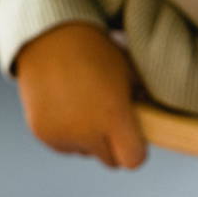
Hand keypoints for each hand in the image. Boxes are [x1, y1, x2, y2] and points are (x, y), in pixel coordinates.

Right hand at [16, 22, 146, 168]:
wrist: (50, 36)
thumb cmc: (95, 49)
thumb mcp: (126, 68)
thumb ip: (141, 97)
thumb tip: (154, 114)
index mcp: (113, 115)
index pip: (133, 159)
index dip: (136, 149)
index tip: (133, 133)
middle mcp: (87, 132)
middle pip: (110, 160)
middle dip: (112, 143)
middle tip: (108, 116)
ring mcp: (62, 135)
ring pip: (85, 151)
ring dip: (88, 137)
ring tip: (83, 102)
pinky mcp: (43, 134)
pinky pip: (63, 144)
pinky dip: (67, 132)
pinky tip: (65, 103)